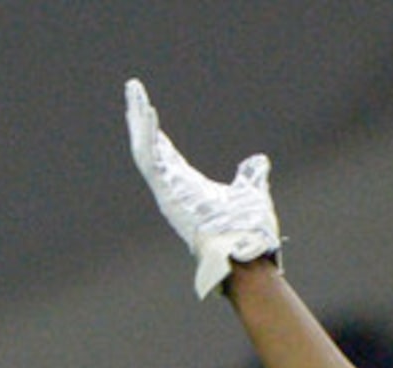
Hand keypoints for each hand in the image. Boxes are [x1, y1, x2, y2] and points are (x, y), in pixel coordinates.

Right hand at [126, 80, 281, 299]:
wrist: (246, 252)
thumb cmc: (248, 231)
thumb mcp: (252, 193)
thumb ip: (252, 176)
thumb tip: (259, 161)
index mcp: (188, 185)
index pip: (165, 153)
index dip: (156, 131)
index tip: (148, 109)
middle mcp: (173, 186)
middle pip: (150, 145)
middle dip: (140, 117)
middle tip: (133, 89)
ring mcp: (167, 190)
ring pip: (145, 148)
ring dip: (139, 120)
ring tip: (135, 92)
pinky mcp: (166, 192)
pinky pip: (151, 159)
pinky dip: (149, 136)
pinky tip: (149, 112)